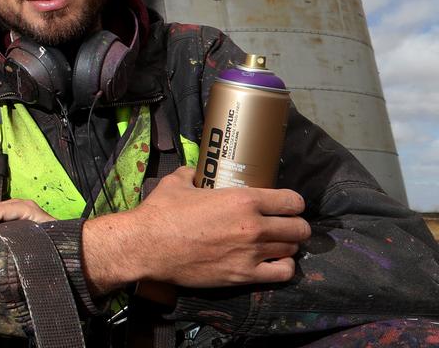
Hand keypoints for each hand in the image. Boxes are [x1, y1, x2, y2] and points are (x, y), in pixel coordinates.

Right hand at [83, 167, 310, 294]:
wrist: (147, 245)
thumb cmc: (161, 212)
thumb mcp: (177, 183)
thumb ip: (192, 175)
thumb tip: (194, 171)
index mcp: (243, 199)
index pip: (291, 201)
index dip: (294, 203)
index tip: (288, 206)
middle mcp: (254, 226)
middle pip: (299, 228)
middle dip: (296, 225)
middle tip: (285, 226)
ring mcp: (252, 253)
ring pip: (292, 249)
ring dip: (288, 246)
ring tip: (278, 244)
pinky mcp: (244, 275)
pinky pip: (283, 273)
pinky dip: (283, 267)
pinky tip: (274, 262)